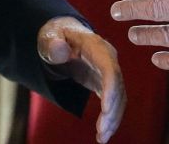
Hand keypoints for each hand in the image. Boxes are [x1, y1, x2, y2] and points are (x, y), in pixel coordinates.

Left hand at [37, 15, 125, 142]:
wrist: (62, 36)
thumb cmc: (55, 36)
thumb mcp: (49, 37)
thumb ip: (52, 43)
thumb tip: (60, 50)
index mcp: (96, 47)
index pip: (109, 68)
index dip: (110, 88)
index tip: (105, 108)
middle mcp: (107, 59)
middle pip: (117, 86)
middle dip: (113, 110)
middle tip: (102, 130)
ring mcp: (108, 71)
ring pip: (119, 97)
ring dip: (113, 119)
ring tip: (102, 138)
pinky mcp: (105, 83)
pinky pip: (113, 102)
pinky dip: (110, 119)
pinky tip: (103, 135)